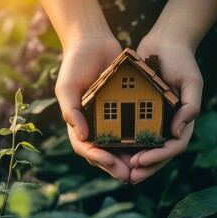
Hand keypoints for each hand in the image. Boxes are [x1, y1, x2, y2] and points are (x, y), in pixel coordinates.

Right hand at [55, 37, 131, 181]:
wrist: (93, 42)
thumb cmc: (75, 64)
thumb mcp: (66, 87)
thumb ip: (71, 110)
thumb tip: (82, 136)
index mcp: (78, 122)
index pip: (85, 147)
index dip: (97, 157)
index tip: (111, 163)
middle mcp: (94, 123)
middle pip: (103, 151)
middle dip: (115, 165)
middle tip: (130, 175)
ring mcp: (109, 116)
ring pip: (118, 144)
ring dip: (128, 157)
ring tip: (141, 167)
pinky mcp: (124, 107)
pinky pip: (131, 126)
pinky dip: (138, 137)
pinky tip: (150, 144)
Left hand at [129, 35, 202, 183]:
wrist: (165, 42)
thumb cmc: (182, 60)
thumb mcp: (191, 81)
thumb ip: (191, 105)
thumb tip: (178, 133)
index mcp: (182, 120)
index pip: (174, 146)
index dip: (159, 157)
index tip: (141, 162)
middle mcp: (168, 122)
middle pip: (159, 152)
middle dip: (146, 166)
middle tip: (129, 176)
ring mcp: (154, 117)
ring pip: (145, 145)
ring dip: (134, 159)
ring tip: (118, 168)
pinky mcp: (139, 109)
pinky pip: (133, 129)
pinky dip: (125, 140)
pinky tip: (111, 146)